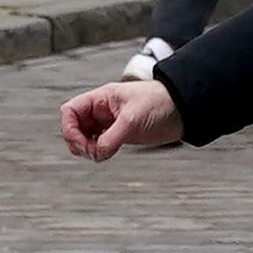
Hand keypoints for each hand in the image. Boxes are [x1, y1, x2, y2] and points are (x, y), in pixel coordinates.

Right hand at [60, 74, 179, 160]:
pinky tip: (106, 154)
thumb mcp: (133, 118)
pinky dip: (98, 152)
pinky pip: (99, 145)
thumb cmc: (160, 102)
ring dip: (87, 149)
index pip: (70, 111)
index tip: (80, 142)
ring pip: (85, 138)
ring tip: (100, 154)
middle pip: (74, 127)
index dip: (69, 128)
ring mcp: (110, 123)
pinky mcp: (120, 135)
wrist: (183, 110)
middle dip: (78, 142)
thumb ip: (112, 137)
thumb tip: (97, 154)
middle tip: (92, 151)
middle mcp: (102, 110)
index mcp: (101, 98)